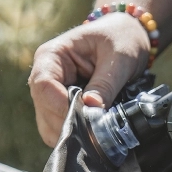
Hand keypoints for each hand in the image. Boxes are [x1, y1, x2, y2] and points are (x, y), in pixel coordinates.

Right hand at [28, 12, 150, 146]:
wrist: (128, 36)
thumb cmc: (121, 39)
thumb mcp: (119, 57)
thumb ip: (105, 83)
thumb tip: (92, 108)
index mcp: (52, 55)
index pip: (43, 86)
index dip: (61, 106)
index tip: (85, 118)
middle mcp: (45, 75)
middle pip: (44, 109)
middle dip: (69, 123)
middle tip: (97, 131)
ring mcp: (51, 94)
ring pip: (49, 124)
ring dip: (72, 132)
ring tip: (98, 132)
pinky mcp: (61, 107)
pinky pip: (59, 128)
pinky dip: (75, 135)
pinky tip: (94, 132)